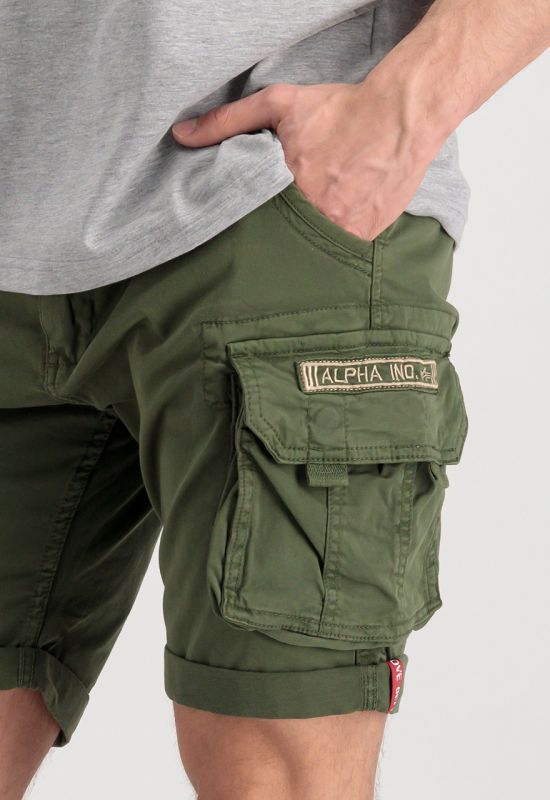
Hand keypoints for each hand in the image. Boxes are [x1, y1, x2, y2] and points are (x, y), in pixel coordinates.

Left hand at [172, 80, 444, 240]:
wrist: (401, 115)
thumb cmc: (339, 109)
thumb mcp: (278, 105)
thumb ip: (228, 121)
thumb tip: (181, 135)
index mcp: (288, 190)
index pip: (255, 223)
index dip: (250, 226)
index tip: (246, 228)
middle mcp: (316, 216)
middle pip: (284, 241)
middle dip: (279, 237)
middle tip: (280, 228)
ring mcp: (344, 231)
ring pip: (314, 250)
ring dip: (308, 242)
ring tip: (311, 222)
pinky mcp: (368, 235)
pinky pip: (344, 248)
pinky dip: (338, 240)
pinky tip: (339, 218)